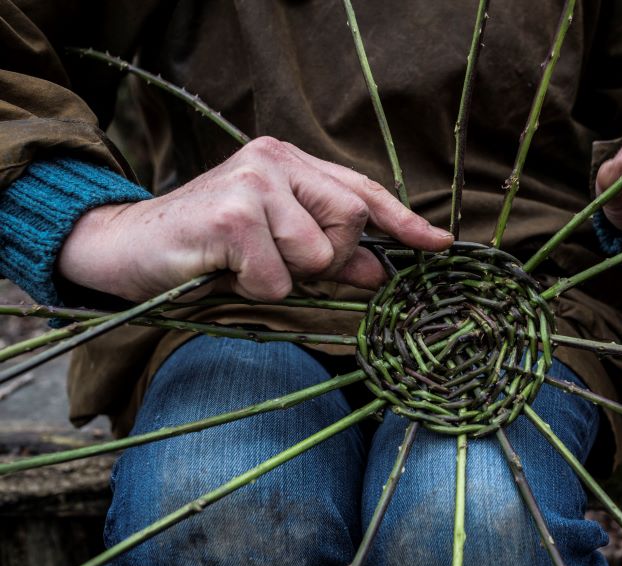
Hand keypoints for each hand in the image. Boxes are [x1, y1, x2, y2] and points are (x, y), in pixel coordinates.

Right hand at [58, 136, 452, 300]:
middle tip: (282, 263)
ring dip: (285, 278)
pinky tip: (224, 273)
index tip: (439, 245)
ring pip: (318, 255)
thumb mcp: (274, 248)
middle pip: (353, 220)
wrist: (124, 248)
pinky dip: (256, 291)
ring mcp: (253, 183)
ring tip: (244, 267)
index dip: (404, 222)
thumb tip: (379, 273)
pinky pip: (278, 279)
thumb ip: (327, 254)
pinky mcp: (232, 215)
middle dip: (330, 259)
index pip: (363, 190)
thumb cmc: (205, 249)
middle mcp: (274, 160)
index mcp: (288, 163)